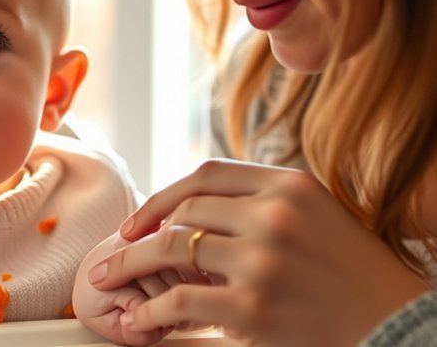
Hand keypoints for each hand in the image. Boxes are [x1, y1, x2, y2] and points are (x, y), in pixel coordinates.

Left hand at [88, 159, 429, 345]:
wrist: (395, 326)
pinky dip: (151, 311)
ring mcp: (263, 260)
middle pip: (183, 211)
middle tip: (114, 254)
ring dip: (129, 265)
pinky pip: (180, 300)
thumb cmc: (350, 275)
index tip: (138, 219)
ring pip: (171, 249)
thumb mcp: (316, 215)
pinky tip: (140, 319)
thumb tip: (190, 206)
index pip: (207, 174)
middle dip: (139, 235)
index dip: (163, 195)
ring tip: (107, 279)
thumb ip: (262, 201)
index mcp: (290, 184)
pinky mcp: (253, 306)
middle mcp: (275, 214)